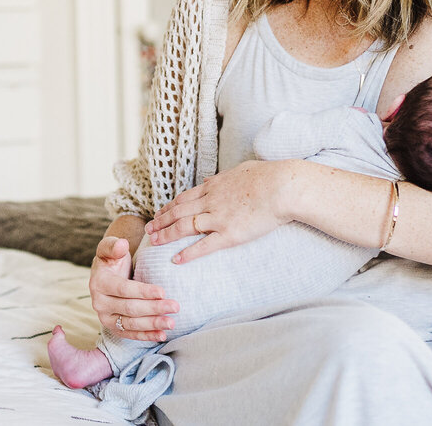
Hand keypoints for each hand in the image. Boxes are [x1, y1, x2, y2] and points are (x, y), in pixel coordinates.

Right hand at [89, 234, 178, 342]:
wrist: (107, 276)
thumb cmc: (112, 260)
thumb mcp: (110, 248)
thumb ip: (113, 245)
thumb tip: (121, 244)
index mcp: (99, 283)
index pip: (124, 289)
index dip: (143, 291)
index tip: (163, 291)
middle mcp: (99, 303)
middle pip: (130, 308)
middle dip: (154, 308)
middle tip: (175, 306)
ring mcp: (105, 318)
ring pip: (131, 324)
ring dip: (153, 324)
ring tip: (171, 323)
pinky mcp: (114, 328)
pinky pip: (131, 335)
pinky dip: (146, 336)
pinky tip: (162, 336)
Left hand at [145, 159, 291, 263]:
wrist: (282, 186)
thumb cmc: (269, 176)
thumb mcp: (242, 170)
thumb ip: (228, 178)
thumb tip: (220, 178)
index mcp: (214, 185)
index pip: (184, 198)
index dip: (169, 207)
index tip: (159, 213)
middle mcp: (210, 200)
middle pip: (178, 211)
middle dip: (161, 221)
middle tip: (148, 230)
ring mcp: (218, 217)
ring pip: (184, 226)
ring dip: (167, 234)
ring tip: (154, 242)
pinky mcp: (229, 233)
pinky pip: (203, 245)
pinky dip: (187, 253)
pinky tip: (176, 260)